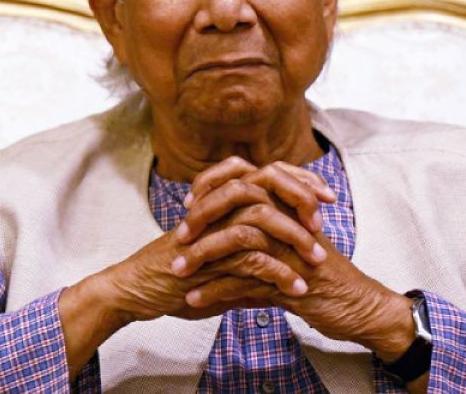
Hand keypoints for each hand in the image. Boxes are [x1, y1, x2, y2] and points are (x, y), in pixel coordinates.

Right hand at [58, 197, 324, 375]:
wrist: (137, 288)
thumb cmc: (175, 277)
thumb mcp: (219, 267)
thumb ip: (249, 267)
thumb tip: (280, 281)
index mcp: (222, 201)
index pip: (268, 175)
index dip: (300, 182)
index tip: (328, 198)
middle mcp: (218, 207)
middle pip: (269, 184)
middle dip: (303, 200)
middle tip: (326, 224)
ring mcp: (211, 228)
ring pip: (263, 219)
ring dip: (295, 241)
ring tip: (317, 264)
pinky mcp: (207, 254)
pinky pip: (250, 258)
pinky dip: (278, 274)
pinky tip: (296, 290)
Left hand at [175, 163, 415, 359]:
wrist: (359, 306)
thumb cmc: (324, 277)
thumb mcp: (292, 247)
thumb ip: (262, 237)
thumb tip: (223, 237)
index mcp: (288, 206)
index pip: (244, 179)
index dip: (212, 188)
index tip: (187, 207)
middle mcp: (289, 219)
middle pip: (237, 201)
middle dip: (202, 219)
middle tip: (178, 238)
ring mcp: (291, 247)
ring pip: (238, 239)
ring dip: (203, 256)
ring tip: (178, 272)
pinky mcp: (291, 278)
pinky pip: (246, 280)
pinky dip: (216, 290)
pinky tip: (195, 299)